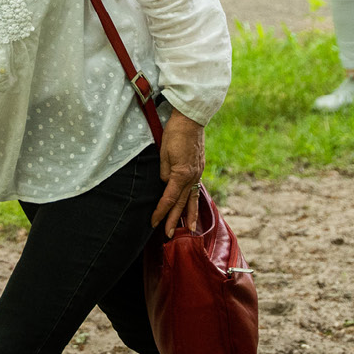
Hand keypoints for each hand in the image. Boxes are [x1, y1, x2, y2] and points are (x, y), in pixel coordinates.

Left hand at [151, 110, 205, 235]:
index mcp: (181, 174)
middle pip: (182, 203)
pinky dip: (194, 200)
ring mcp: (198, 172)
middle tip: (169, 234)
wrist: (191, 119)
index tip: (154, 222)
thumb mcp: (164, 152)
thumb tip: (165, 183)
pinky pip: (196, 188)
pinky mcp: (199, 167)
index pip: (169, 199)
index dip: (161, 212)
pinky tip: (193, 205)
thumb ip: (164, 171)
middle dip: (174, 219)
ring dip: (191, 214)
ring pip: (193, 198)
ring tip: (191, 229)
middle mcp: (192, 177)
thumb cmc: (175, 133)